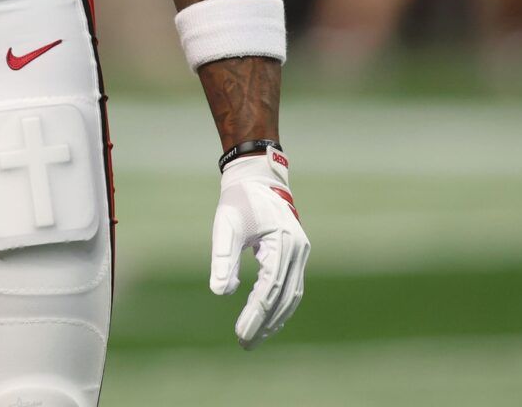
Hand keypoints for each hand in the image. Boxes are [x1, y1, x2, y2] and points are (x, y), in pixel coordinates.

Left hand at [211, 147, 308, 347]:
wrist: (256, 178)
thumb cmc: (238, 200)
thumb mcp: (226, 225)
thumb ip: (223, 257)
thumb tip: (220, 292)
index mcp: (283, 242)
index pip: (271, 288)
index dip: (256, 313)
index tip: (240, 333)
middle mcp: (298, 250)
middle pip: (284, 297)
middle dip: (265, 323)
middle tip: (244, 344)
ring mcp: (300, 253)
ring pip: (291, 295)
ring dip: (274, 319)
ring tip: (253, 338)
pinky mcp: (295, 255)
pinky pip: (291, 287)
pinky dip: (279, 306)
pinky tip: (265, 320)